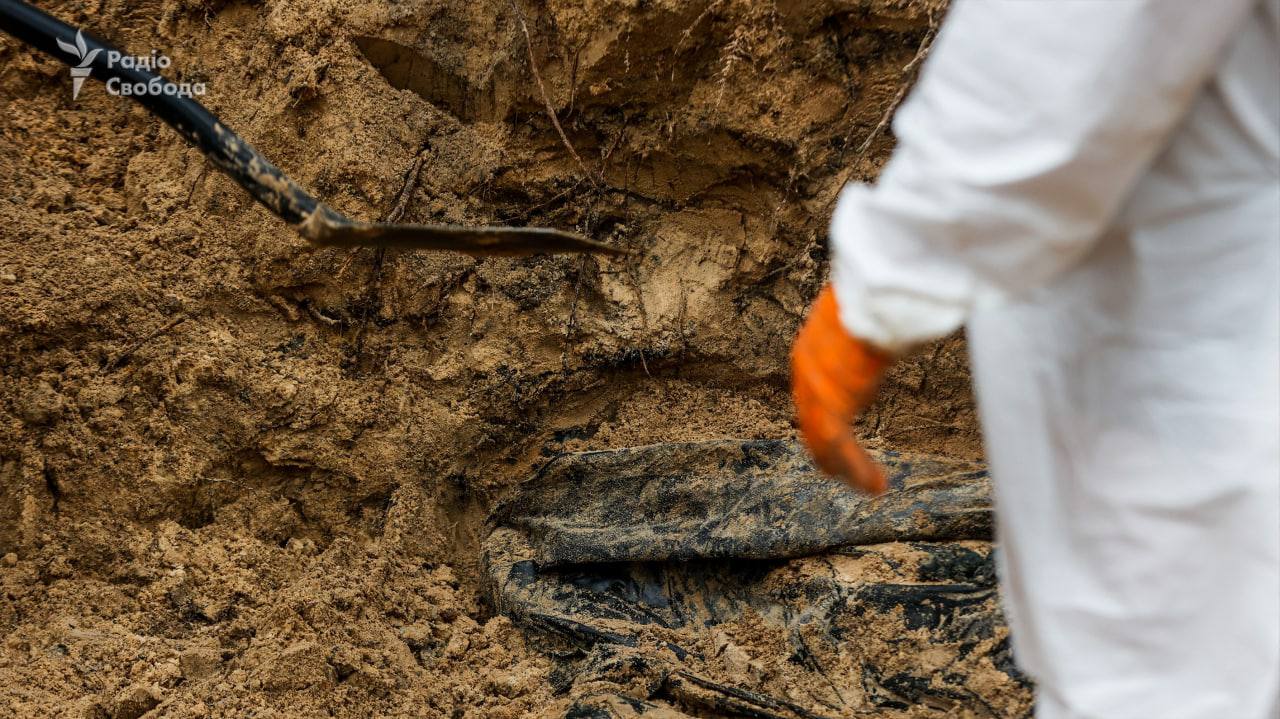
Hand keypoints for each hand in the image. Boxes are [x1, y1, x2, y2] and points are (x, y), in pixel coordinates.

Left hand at [790, 284, 892, 492]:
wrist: (874, 292)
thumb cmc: (879, 292)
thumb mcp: (869, 310)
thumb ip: (872, 326)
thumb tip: (893, 321)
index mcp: (812, 347)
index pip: (812, 392)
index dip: (824, 418)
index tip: (837, 436)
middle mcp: (806, 369)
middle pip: (811, 421)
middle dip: (829, 451)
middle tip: (845, 472)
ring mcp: (814, 389)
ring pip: (823, 441)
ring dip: (847, 467)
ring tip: (870, 486)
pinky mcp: (830, 407)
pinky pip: (839, 448)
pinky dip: (857, 470)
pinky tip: (875, 486)